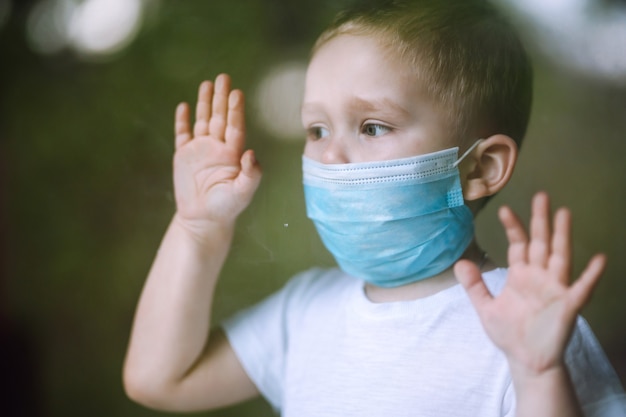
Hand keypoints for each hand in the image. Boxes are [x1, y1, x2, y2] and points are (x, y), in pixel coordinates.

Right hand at [173, 74, 261, 233]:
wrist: (203, 220)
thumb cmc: (227, 207)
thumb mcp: (243, 193)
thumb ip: (251, 174)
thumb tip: (251, 152)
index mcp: (233, 154)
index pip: (235, 126)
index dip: (236, 110)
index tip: (236, 93)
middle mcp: (218, 148)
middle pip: (220, 117)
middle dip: (221, 98)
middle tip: (224, 77)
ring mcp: (200, 150)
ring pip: (202, 121)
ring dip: (204, 103)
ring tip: (207, 84)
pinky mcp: (184, 156)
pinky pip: (182, 134)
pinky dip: (182, 120)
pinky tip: (184, 106)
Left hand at [455, 192, 605, 374]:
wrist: (526, 361)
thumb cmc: (509, 333)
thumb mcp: (485, 308)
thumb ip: (474, 285)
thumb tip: (460, 262)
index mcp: (520, 276)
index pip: (518, 245)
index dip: (513, 227)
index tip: (504, 210)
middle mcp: (539, 277)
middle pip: (540, 243)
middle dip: (540, 221)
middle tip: (541, 195)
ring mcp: (555, 289)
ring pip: (560, 257)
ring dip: (562, 236)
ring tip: (564, 213)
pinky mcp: (568, 306)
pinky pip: (582, 288)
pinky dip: (590, 275)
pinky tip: (598, 259)